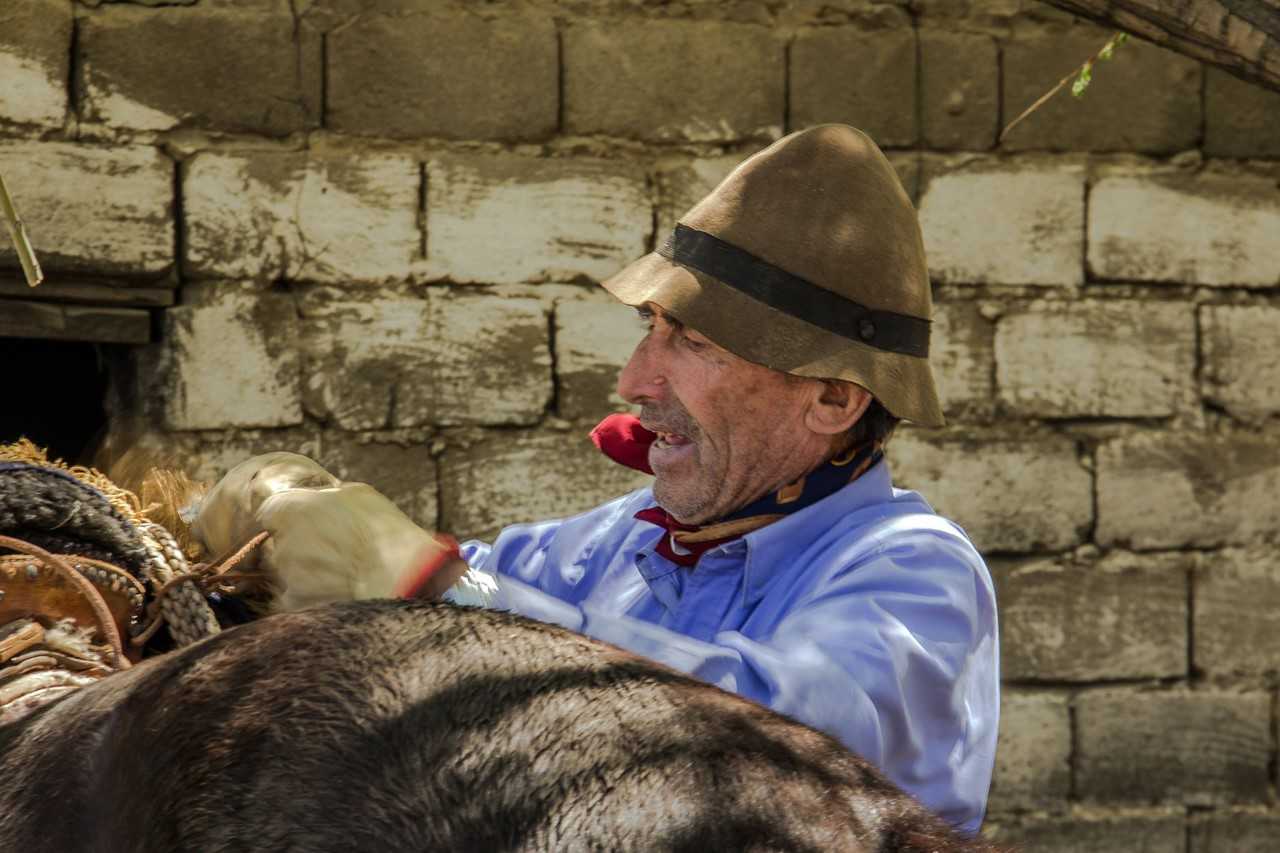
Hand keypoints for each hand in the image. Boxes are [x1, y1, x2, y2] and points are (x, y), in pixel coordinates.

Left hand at [193, 453, 466, 611]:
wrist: (406, 580)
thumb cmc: (386, 533)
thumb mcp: (359, 496)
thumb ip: (326, 497)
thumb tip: (316, 499)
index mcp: (292, 509)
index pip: (270, 513)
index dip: (288, 521)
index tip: (306, 527)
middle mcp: (282, 542)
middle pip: (278, 547)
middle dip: (297, 551)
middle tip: (331, 556)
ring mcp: (286, 578)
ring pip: (285, 577)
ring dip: (304, 578)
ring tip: (340, 579)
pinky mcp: (294, 607)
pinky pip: (292, 603)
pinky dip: (309, 603)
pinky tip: (336, 598)